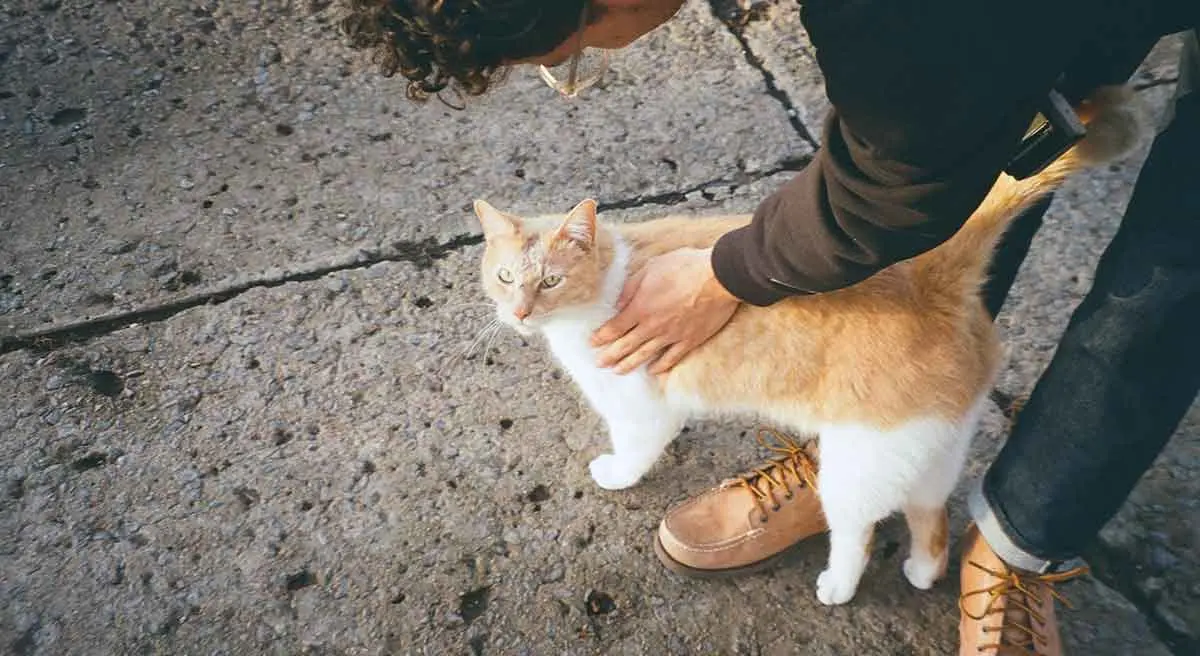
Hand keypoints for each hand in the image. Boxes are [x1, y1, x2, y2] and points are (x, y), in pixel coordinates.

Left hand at [591, 247, 738, 374]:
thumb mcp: (651, 268)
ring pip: (646, 355)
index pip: (615, 327)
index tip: (592, 343)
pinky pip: (671, 358)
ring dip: (629, 364)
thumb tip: (618, 304)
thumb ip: (631, 287)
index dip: (601, 337)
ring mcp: (672, 336)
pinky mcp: (690, 340)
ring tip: (617, 371)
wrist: (718, 277)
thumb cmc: (685, 267)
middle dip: (610, 356)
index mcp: (641, 307)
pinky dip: (660, 367)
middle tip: (599, 363)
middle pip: (626, 346)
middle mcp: (653, 326)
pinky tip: (653, 371)